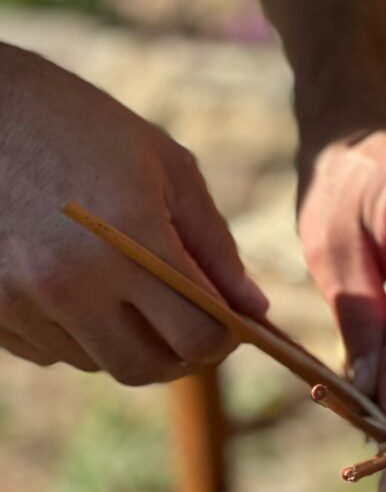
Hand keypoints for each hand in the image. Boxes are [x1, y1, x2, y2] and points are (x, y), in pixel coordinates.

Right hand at [0, 44, 266, 383]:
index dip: (224, 339)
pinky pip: (52, 353)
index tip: (230, 325)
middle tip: (190, 329)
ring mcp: (23, 299)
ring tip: (128, 294)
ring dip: (126, 343)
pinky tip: (77, 288)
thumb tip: (255, 309)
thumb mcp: (164, 167)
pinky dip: (77, 335)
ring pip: (98, 363)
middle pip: (146, 366)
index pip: (197, 335)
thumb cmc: (79, 125)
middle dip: (179, 356)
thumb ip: (214, 245)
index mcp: (127, 236)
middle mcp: (72, 279)